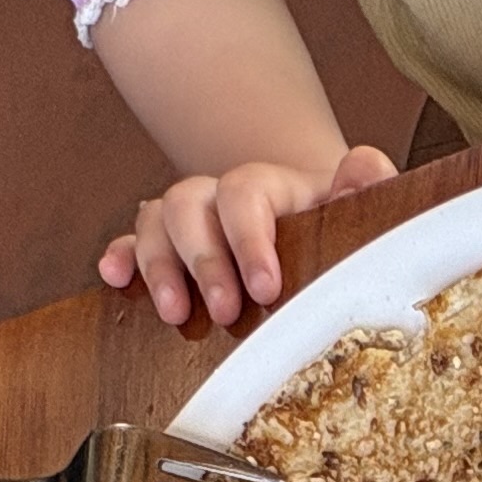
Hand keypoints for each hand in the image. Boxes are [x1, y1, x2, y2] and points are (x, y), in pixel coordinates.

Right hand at [100, 145, 396, 327]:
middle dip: (205, 261)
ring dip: (159, 266)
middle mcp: (220, 196)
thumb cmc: (335, 229)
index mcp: (268, 187)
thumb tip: (366, 166)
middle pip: (189, 202)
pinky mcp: (168, 247)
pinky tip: (115, 277)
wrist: (316, 228)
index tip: (266, 288)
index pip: (245, 193)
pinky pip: (133, 240)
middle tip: (226, 312)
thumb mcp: (356, 210)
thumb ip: (364, 187)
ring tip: (176, 314)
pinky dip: (122, 256)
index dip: (249, 239)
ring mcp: (191, 220)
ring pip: (156, 220)